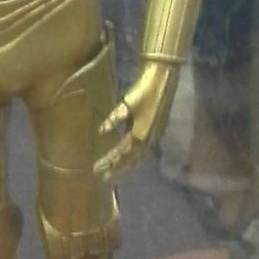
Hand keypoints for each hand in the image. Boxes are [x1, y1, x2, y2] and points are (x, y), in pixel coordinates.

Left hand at [95, 61, 175, 179]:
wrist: (163, 79)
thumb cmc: (144, 90)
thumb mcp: (127, 104)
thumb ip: (115, 119)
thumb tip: (101, 131)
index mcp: (140, 133)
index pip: (121, 153)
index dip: (108, 161)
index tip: (96, 169)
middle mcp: (148, 139)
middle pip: (130, 160)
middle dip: (117, 170)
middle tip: (104, 179)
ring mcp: (153, 136)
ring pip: (137, 157)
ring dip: (125, 166)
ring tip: (115, 174)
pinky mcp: (155, 130)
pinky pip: (142, 150)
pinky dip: (133, 158)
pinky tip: (128, 158)